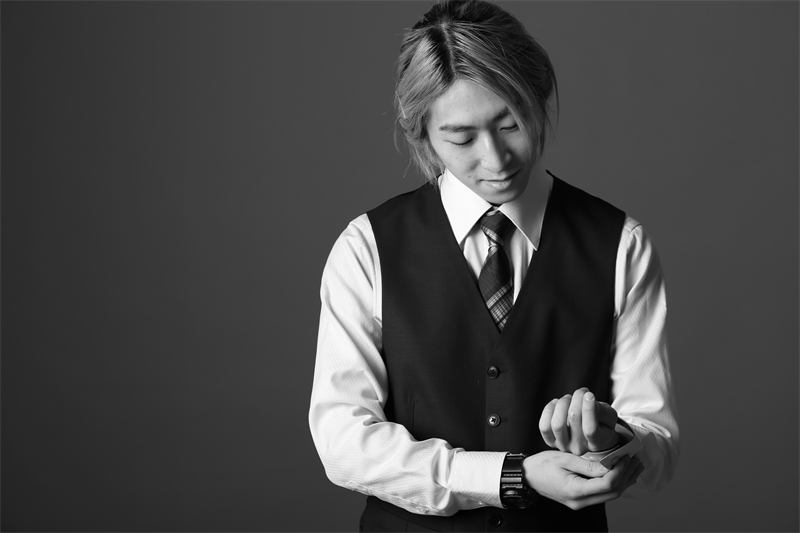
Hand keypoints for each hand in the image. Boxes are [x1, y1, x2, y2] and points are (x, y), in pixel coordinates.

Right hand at [523, 450, 642, 509]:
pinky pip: (602, 494)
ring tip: (635, 467)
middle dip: (627, 476)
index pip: (607, 484)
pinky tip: (621, 474)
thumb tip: (610, 466)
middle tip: (637, 460)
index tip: (626, 456)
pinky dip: (614, 483)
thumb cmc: (542, 465)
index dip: (620, 470)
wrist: (527, 476)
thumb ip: (588, 465)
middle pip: (612, 493)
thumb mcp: (564, 459)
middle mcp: (580, 501)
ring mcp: (580, 503)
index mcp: (575, 490)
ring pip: (610, 495)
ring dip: (624, 481)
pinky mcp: (580, 499)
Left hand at [539, 388, 618, 455]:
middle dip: (577, 400)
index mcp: (597, 443)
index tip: (589, 394)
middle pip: (573, 421)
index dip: (589, 409)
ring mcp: (564, 446)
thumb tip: (587, 399)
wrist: (591, 434)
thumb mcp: (609, 416)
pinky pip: (544, 426)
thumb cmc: (601, 423)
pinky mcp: (551, 442)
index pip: (590, 430)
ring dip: (562, 404)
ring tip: (569, 398)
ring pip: (557, 424)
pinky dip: (549, 411)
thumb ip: (602, 410)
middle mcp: (579, 448)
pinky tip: (557, 403)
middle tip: (581, 392)